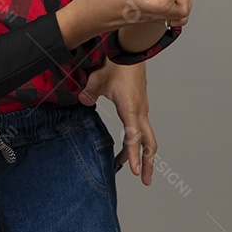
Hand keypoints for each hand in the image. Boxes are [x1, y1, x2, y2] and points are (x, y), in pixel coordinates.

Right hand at [56, 0, 182, 47]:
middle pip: (181, 13)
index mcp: (140, 5)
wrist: (86, 17)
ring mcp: (148, 18)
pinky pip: (168, 17)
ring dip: (179, 1)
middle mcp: (148, 15)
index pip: (168, 2)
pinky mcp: (145, 18)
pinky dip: (170, 5)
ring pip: (177, 17)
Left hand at [78, 60, 156, 184]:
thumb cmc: (118, 65)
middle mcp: (141, 112)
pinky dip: (137, 140)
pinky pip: (141, 128)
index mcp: (131, 109)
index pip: (134, 137)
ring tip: (131, 168)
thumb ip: (89, 92)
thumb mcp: (98, 77)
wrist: (132, 51)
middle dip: (147, 163)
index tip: (134, 172)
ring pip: (146, 137)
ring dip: (140, 153)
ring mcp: (142, 109)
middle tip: (144, 180)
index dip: (134, 156)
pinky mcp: (140, 106)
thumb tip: (81, 101)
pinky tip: (127, 145)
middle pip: (149, 143)